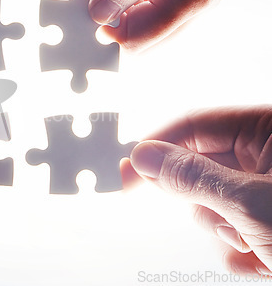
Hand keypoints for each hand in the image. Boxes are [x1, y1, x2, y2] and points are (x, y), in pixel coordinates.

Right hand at [129, 106, 271, 274]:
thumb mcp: (254, 206)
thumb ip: (192, 176)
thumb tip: (143, 156)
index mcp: (271, 129)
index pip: (195, 125)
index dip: (157, 148)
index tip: (128, 173)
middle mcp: (269, 153)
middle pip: (200, 166)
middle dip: (204, 203)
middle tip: (224, 223)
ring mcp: (268, 186)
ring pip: (211, 200)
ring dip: (223, 230)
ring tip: (257, 247)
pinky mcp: (268, 215)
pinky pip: (229, 224)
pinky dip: (238, 247)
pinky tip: (263, 259)